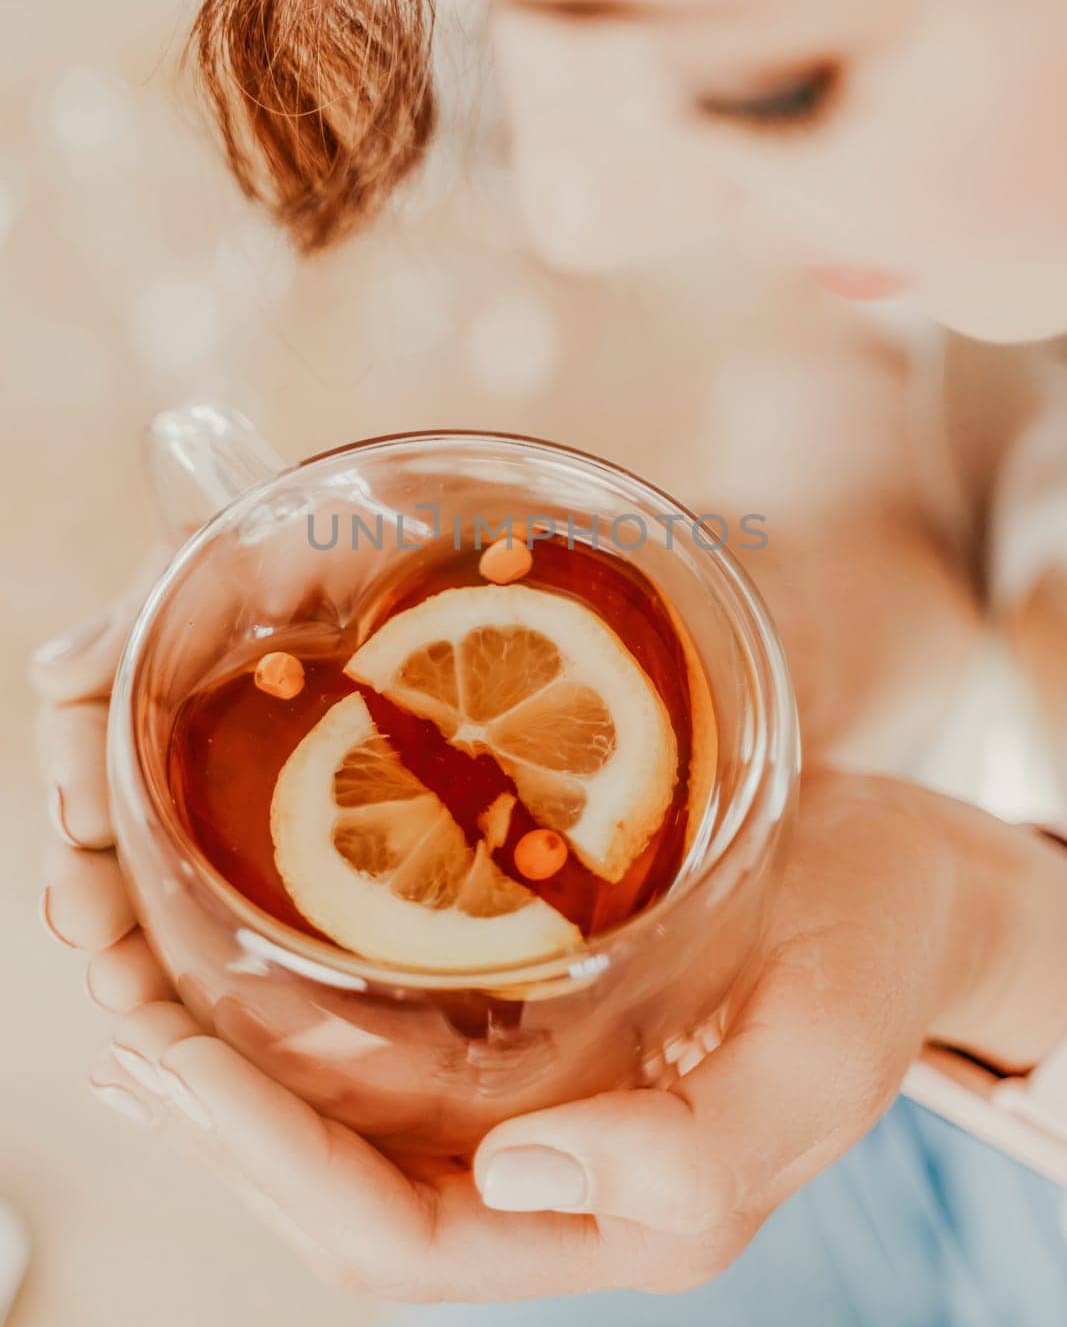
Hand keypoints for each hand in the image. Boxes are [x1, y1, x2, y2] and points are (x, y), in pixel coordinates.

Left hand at [35, 606, 1066, 1309]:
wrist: (898, 881)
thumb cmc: (872, 971)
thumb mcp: (818, 1067)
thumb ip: (694, 1158)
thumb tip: (523, 1165)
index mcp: (591, 1208)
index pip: (392, 1227)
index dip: (272, 1157)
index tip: (176, 1058)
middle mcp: (527, 1152)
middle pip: (329, 1161)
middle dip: (206, 1093)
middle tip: (111, 991)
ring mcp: (511, 1071)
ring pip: (334, 1083)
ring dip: (221, 1027)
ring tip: (129, 946)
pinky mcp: (511, 992)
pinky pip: (375, 1001)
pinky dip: (289, 964)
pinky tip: (232, 903)